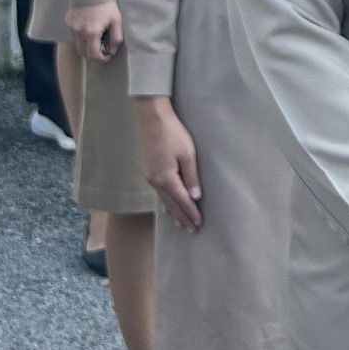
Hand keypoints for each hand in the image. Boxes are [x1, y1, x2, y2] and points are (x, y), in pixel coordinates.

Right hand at [67, 3, 122, 62]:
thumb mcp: (116, 21)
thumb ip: (116, 38)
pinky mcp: (68, 23)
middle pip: (83, 53)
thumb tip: (112, 51)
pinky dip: (81, 37)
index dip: (102, 59)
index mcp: (92, 33)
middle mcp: (79, 32)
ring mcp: (72, 28)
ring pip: (77, 45)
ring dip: (86, 46)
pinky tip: (88, 28)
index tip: (107, 55)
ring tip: (96, 37)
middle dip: (93, 55)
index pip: (93, 55)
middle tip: (102, 49)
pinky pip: (74, 36)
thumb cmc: (106, 4)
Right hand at [135, 98, 203, 232]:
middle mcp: (156, 181)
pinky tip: (167, 207)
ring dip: (174, 212)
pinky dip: (166, 202)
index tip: (198, 224)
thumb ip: (191, 177)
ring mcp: (150, 177)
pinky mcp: (149, 171)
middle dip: (183, 217)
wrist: (152, 118)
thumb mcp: (188, 154)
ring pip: (164, 199)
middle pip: (172, 204)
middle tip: (192, 231)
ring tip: (181, 224)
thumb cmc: (173, 133)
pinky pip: (159, 193)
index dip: (191, 213)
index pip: (182, 201)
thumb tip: (195, 197)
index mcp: (166, 178)